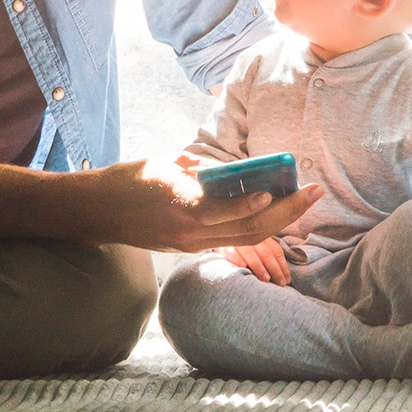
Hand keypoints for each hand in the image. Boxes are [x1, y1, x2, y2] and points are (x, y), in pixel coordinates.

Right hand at [77, 159, 322, 253]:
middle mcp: (192, 232)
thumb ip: (203, 168)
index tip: (277, 188)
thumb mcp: (167, 164)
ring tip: (303, 200)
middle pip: (250, 229)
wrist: (97, 212)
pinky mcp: (192, 248)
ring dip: (280, 221)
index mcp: (182, 206)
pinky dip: (257, 225)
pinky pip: (233, 240)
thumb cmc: (129, 180)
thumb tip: (236, 170)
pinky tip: (274, 210)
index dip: (255, 203)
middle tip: (314, 191)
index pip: (228, 210)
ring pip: (247, 239)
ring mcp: (193, 244)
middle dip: (287, 212)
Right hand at [220, 236, 293, 284]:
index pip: (275, 251)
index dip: (282, 266)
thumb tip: (283, 277)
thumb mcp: (256, 247)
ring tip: (266, 279)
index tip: (287, 280)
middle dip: (274, 269)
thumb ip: (267, 256)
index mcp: (261, 236)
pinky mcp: (222, 244)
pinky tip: (243, 266)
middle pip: (265, 253)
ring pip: (250, 252)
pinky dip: (236, 258)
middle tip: (280, 283)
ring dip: (258, 266)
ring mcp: (236, 240)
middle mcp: (250, 237)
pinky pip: (230, 251)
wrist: (218, 234)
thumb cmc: (241, 248)